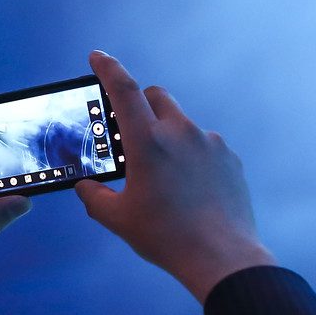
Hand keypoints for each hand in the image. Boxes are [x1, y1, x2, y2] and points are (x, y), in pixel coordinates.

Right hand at [74, 51, 276, 301]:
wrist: (222, 257)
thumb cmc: (167, 237)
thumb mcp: (119, 219)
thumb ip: (95, 197)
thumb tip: (86, 187)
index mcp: (148, 142)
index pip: (123, 90)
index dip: (107, 68)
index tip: (97, 57)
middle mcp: (181, 133)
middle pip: (156, 96)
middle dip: (140, 103)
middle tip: (130, 130)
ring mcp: (210, 143)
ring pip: (182, 123)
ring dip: (168, 135)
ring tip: (164, 175)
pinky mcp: (230, 158)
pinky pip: (205, 145)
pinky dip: (192, 156)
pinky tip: (189, 187)